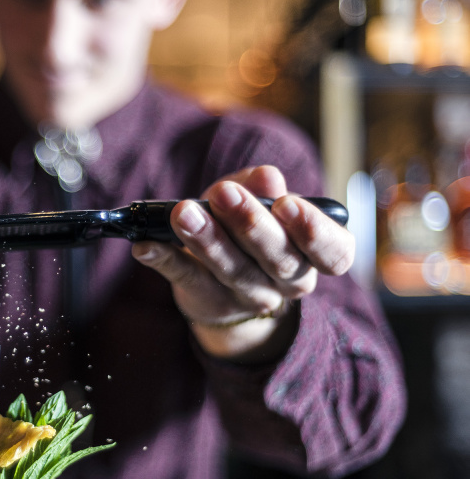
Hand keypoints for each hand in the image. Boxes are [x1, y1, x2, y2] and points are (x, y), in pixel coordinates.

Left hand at [132, 165, 353, 362]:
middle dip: (249, 224)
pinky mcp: (206, 300)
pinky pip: (186, 279)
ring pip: (232, 271)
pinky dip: (164, 260)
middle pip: (277, 259)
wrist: (227, 287)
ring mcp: (248, 296)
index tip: (288, 204)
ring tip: (183, 213)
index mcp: (316, 256)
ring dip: (206, 239)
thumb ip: (260, 188)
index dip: (314, 232)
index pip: (333, 254)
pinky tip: (146, 245)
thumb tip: (267, 178)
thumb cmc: (250, 231)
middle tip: (224, 194)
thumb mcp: (258, 202)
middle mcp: (289, 282)